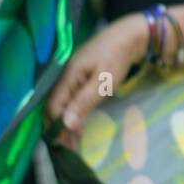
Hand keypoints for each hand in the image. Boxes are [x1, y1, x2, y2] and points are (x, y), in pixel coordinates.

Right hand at [46, 14, 147, 135]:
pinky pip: (70, 99)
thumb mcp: (102, 82)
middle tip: (70, 148)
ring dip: (66, 122)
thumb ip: (84, 102)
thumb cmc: (117, 57)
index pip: (53, 107)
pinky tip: (79, 125)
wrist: (130, 35)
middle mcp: (64, 76)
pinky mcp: (79, 78)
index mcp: (66, 75)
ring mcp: (71, 76)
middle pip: (54, 107)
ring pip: (62, 104)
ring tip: (74, 142)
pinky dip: (73, 113)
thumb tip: (66, 124)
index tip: (65, 145)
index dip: (57, 127)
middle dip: (59, 128)